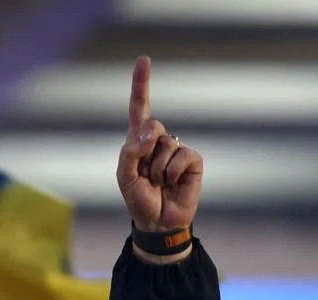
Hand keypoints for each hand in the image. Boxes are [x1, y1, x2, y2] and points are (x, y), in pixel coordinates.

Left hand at [116, 56, 202, 232]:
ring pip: (166, 145)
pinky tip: (172, 183)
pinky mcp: (192, 160)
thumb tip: (151, 133)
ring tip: (158, 183)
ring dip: (157, 169)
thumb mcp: (125, 176)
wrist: (158, 222)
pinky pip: (183, 156)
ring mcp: (177, 149)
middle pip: (152, 125)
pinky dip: (173, 172)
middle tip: (146, 174)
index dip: (142, 84)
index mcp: (138, 141)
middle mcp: (159, 141)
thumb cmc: (139, 199)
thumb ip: (131, 151)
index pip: (140, 108)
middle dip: (146, 148)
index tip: (143, 60)